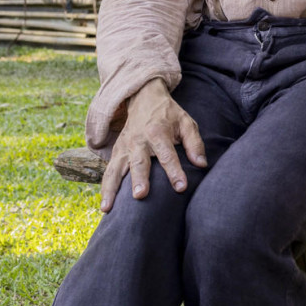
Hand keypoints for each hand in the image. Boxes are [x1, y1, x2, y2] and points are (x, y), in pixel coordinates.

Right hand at [99, 80, 207, 212]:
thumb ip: (195, 143)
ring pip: (116, 169)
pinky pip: (108, 172)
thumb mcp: (187, 122)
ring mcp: (124, 147)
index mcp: (158, 132)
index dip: (175, 171)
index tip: (181, 187)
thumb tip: (201, 164)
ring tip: (108, 208)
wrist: (143, 98)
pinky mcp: (116, 152)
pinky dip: (105, 189)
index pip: (168, 155)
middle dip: (139, 179)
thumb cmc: (169, 115)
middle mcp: (138, 141)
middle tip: (140, 195)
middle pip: (139, 162)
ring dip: (112, 189)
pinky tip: (104, 207)